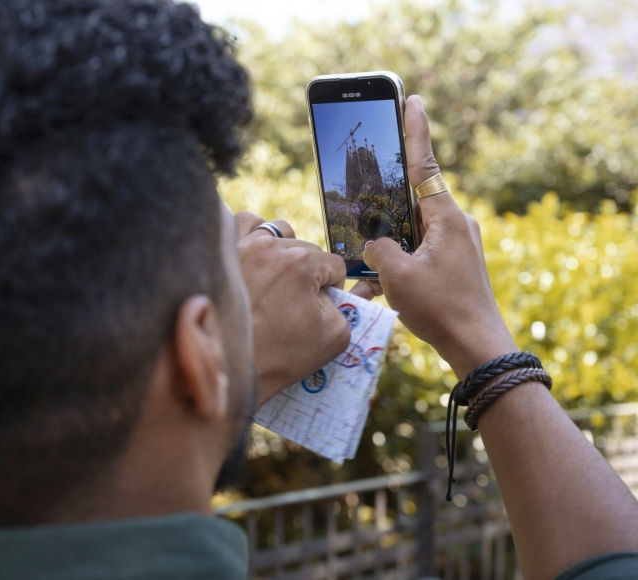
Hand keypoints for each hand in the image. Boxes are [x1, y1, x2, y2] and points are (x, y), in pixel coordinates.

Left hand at [236, 213, 362, 407]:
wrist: (230, 368)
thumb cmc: (281, 355)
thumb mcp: (334, 336)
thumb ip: (351, 305)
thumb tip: (348, 289)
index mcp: (302, 262)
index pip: (334, 264)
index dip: (333, 288)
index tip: (319, 308)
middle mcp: (270, 246)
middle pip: (306, 249)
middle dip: (308, 273)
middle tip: (295, 303)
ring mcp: (242, 246)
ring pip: (277, 232)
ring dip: (284, 249)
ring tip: (278, 277)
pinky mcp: (223, 253)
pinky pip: (243, 223)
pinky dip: (254, 233)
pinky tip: (256, 255)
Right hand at [358, 95, 516, 378]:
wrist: (478, 348)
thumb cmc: (441, 309)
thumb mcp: (397, 276)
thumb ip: (378, 250)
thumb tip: (375, 245)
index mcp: (446, 219)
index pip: (425, 165)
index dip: (416, 132)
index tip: (414, 101)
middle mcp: (456, 226)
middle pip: (412, 204)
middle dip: (386, 212)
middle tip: (367, 211)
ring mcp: (458, 246)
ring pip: (413, 235)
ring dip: (389, 251)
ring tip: (370, 277)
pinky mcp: (455, 265)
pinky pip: (420, 256)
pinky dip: (400, 269)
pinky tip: (381, 293)